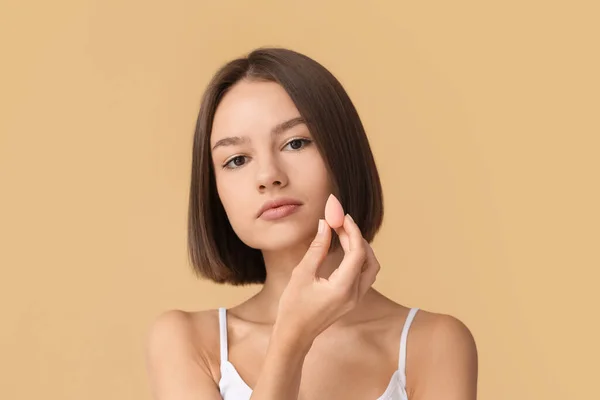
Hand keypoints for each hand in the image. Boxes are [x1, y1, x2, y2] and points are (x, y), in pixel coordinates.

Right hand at [275, 195, 380, 342]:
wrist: (295, 335)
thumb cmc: (294, 307)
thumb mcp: (302, 274)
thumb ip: (317, 248)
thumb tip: (325, 225)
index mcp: (343, 288)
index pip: (358, 252)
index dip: (352, 231)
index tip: (341, 216)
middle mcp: (355, 294)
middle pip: (368, 259)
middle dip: (356, 237)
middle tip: (340, 222)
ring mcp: (355, 299)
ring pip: (369, 267)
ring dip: (359, 248)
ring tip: (342, 233)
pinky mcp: (351, 299)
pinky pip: (363, 274)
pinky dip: (357, 259)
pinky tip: (343, 249)